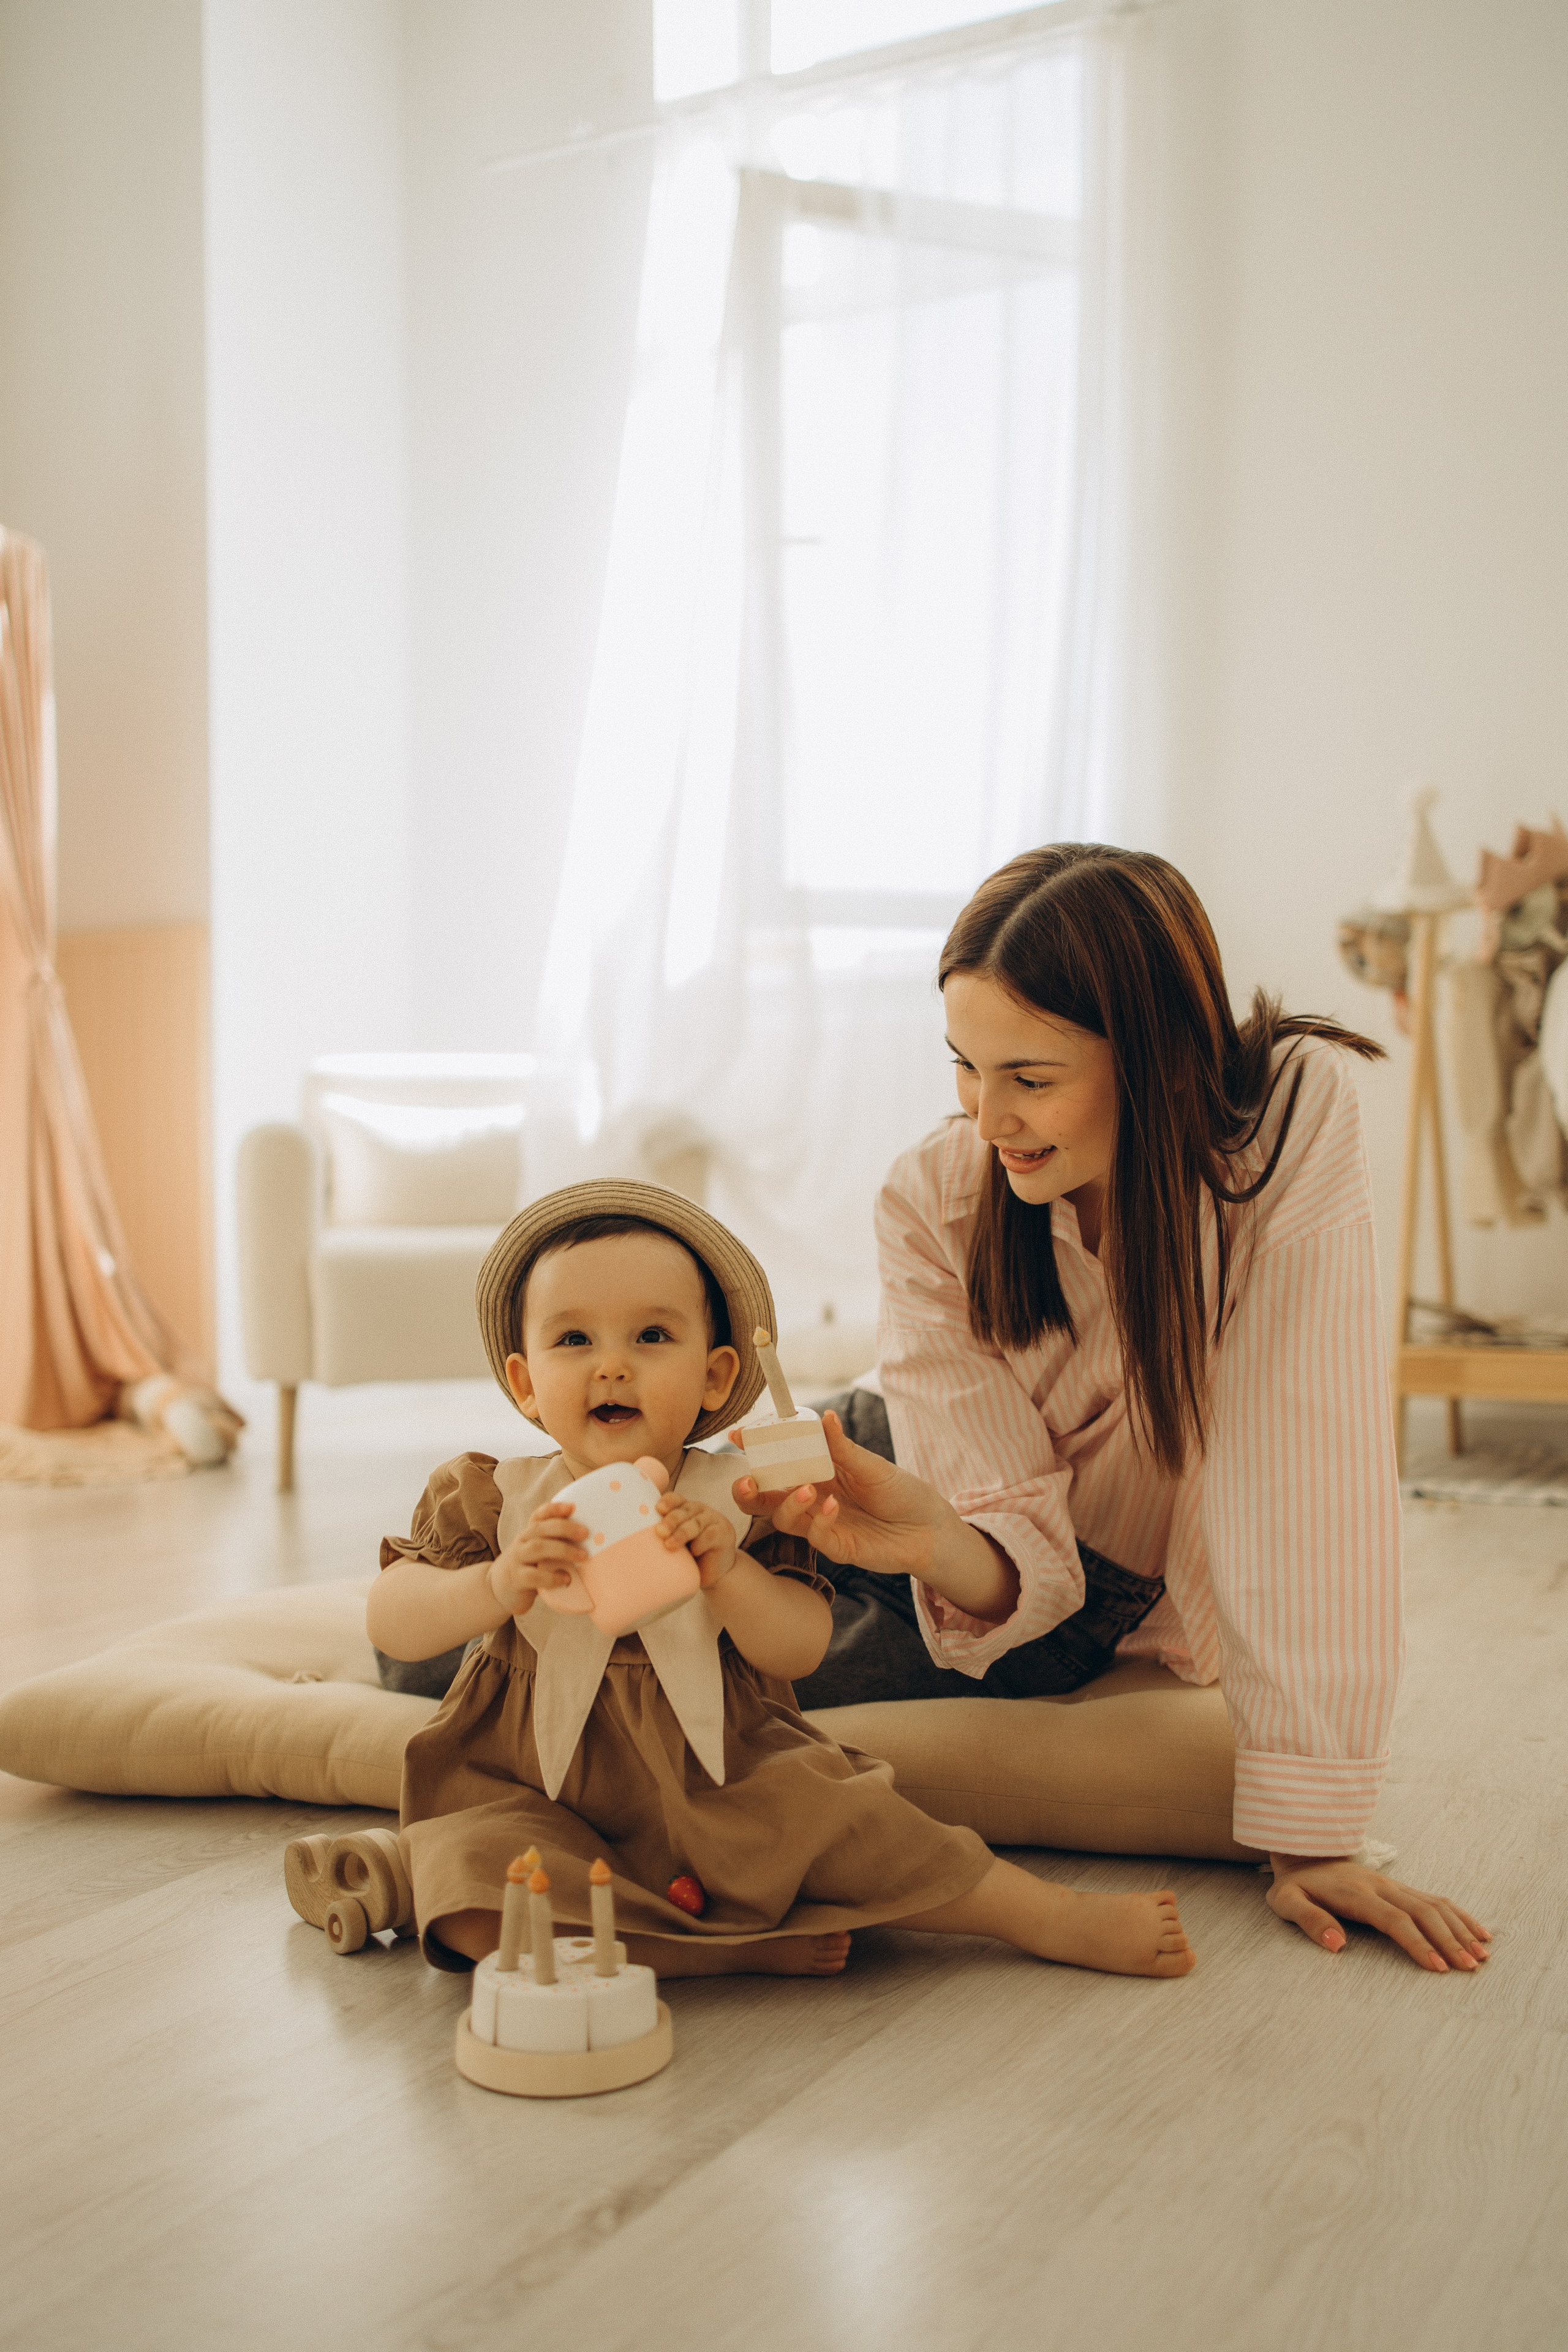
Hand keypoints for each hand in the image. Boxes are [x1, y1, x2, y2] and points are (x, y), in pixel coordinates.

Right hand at [487, 1499, 588, 1616]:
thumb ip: (555, 1544)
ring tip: (583, 1556)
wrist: (499, 1588)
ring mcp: (517, 1560)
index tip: (573, 1506)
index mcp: (529, 1533)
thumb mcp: (538, 1552)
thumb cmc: (528, 1567)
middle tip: (586, 1533)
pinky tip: (566, 1579)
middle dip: (565, 1528)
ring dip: (562, 1550)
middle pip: (541, 1528)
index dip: (554, 1508)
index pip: (539, 1514)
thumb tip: (593, 1542)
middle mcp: (521, 1542)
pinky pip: (533, 1576)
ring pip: (537, 1548)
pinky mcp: (517, 1579)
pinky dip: (552, 1577)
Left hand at [656, 1492, 737, 1588]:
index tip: (658, 1509)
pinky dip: (699, 1544)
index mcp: (685, 1509)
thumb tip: (639, 1537)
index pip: (676, 1499)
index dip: (668, 1502)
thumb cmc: (690, 1557)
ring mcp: (714, 1520)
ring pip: (696, 1523)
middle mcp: (700, 1511)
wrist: (715, 1573)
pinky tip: (693, 1552)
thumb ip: (665, 1536)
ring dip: (681, 1533)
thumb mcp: (675, 1543)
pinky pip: (710, 1535)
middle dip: (671, 1520)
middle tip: (660, 1532)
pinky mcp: (724, 1533)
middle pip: (684, 1510)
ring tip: (669, 1545)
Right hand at [730, 1408, 947, 1577]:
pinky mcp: (835, 1546)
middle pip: (764, 1497)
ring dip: (788, 1503)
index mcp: (816, 1471)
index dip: (755, 1450)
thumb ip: (843, 1447)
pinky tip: (833, 1506)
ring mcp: (820, 1524)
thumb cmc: (901, 1492)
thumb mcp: (872, 1464)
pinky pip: (813, 1536)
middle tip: (750, 1480)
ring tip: (809, 1489)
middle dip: (749, 1489)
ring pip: (782, 1518)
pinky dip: (818, 1520)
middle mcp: (811, 1498)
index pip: (776, 1461)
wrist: (929, 1529)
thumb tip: (824, 1416)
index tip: (740, 1436)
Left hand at [1266, 1854, 1491, 1972]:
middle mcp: (1381, 1886)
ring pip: (1436, 1904)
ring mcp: (1394, 1885)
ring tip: (1481, 1955)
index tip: (1437, 1967)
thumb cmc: (1295, 1885)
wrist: (1303, 1853)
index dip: (1417, 1943)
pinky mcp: (1400, 1888)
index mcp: (1356, 1893)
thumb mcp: (1287, 1902)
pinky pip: (1436, 1900)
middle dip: (1449, 1941)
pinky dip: (1460, 1916)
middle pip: (1423, 1912)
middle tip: (1469, 1968)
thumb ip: (1309, 1921)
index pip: (1394, 1919)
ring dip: (1460, 1929)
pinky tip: (1479, 1932)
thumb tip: (1336, 1945)